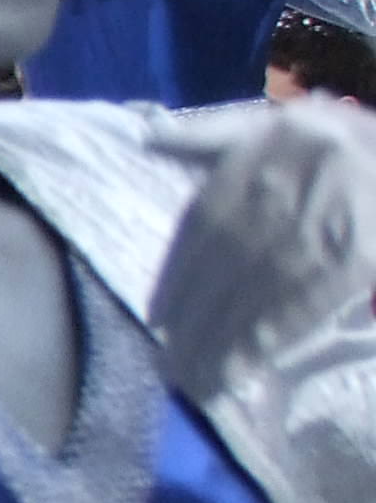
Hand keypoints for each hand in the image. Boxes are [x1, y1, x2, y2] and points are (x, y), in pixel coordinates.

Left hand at [149, 99, 375, 408]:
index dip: (176, 280)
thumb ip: (209, 132)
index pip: (200, 230)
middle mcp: (277, 196)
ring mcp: (317, 229)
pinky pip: (302, 304)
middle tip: (171, 367)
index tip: (158, 320)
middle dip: (194, 322)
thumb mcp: (271, 122)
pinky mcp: (357, 260)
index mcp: (253, 160)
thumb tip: (148, 137)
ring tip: (197, 380)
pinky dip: (268, 338)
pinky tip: (242, 367)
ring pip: (255, 293)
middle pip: (222, 270)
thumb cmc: (331, 136)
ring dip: (222, 340)